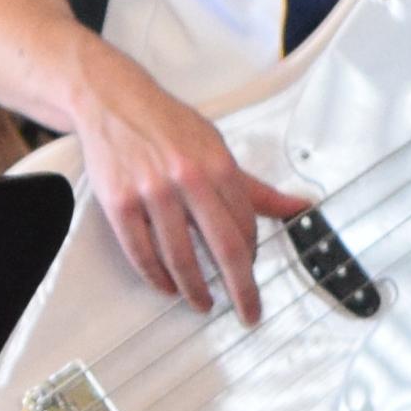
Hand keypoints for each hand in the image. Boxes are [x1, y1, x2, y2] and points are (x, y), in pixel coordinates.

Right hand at [66, 45, 309, 324]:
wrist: (111, 100)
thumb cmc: (166, 124)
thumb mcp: (216, 147)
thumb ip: (253, 187)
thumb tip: (299, 206)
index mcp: (217, 165)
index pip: (245, 224)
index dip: (252, 255)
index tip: (251, 273)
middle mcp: (186, 178)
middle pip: (223, 247)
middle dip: (241, 287)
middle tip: (248, 311)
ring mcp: (150, 192)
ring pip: (179, 256)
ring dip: (194, 288)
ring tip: (202, 302)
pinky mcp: (119, 202)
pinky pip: (140, 251)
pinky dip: (155, 276)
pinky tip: (166, 285)